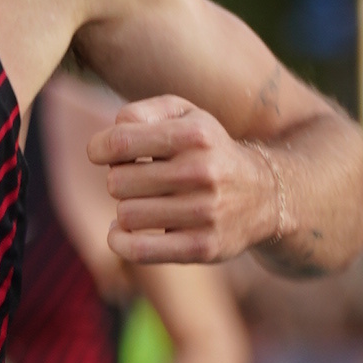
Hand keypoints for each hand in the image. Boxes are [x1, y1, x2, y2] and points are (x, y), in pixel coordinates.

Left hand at [92, 97, 275, 268]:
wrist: (263, 194)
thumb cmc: (208, 150)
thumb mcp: (185, 115)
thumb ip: (141, 112)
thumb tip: (108, 139)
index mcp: (195, 135)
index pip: (121, 141)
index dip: (99, 149)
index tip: (101, 153)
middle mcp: (202, 172)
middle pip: (118, 181)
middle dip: (118, 179)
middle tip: (137, 180)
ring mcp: (205, 212)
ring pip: (126, 215)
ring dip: (125, 210)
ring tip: (142, 202)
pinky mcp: (203, 247)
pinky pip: (138, 250)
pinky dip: (119, 241)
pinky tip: (120, 232)